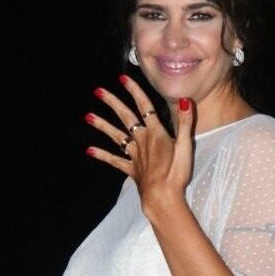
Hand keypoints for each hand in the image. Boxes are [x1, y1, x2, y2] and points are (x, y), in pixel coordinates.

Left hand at [85, 75, 193, 219]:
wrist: (162, 197)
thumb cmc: (176, 173)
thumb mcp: (185, 146)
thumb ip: (185, 123)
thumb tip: (186, 100)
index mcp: (156, 133)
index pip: (145, 106)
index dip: (134, 91)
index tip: (123, 78)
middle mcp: (142, 140)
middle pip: (125, 117)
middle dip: (112, 102)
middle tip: (98, 91)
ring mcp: (134, 155)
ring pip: (116, 136)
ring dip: (102, 125)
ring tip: (88, 116)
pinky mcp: (131, 169)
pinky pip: (114, 160)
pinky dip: (102, 155)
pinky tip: (89, 150)